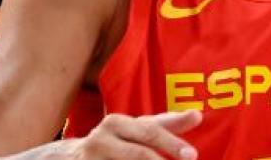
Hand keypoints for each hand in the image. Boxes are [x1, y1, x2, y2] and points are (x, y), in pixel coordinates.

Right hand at [63, 110, 202, 159]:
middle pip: (139, 154)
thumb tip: (198, 115)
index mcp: (116, 123)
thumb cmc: (119, 140)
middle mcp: (100, 140)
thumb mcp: (140, 128)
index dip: (172, 144)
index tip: (193, 155)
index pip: (150, 132)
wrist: (71, 159)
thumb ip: (169, 124)